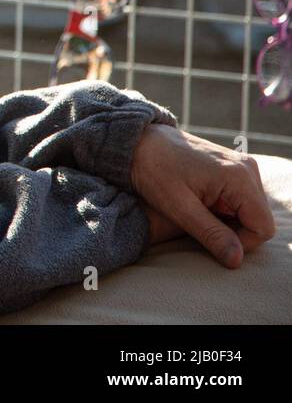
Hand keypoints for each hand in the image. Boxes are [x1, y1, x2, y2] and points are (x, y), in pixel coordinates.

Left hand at [129, 123, 276, 267]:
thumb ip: (211, 234)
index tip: (211, 240)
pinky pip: (241, 201)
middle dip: (233, 231)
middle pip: (259, 220)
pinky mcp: (233, 169)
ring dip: (227, 221)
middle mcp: (248, 169)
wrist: (139, 142)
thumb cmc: (154, 170)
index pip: (262, 227)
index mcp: (239, 177)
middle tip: (199, 225)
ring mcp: (242, 167)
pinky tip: (200, 204)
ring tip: (197, 212)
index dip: (241, 243)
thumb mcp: (179, 207)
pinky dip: (224, 210)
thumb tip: (237, 261)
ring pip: (250, 212)